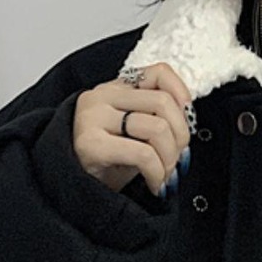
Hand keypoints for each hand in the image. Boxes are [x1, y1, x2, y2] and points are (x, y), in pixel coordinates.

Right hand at [72, 65, 193, 197]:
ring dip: (169, 159)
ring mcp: (94, 118)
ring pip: (157, 128)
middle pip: (163, 103)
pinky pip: (143, 154)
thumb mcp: (134, 134)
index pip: (158, 73)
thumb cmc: (105, 164)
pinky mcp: (91, 144)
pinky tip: (154, 184)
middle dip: (181, 137)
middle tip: (177, 161)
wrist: (73, 189)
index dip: (182, 95)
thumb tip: (188, 122)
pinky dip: (157, 173)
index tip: (188, 122)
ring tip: (164, 175)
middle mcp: (102, 96)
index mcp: (115, 89)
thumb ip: (155, 118)